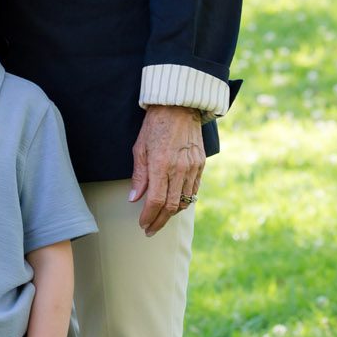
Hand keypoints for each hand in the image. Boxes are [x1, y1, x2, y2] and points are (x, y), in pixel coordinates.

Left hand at [129, 104, 204, 235]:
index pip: (156, 200)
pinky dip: (185, 201)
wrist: (179, 107)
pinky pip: (194, 190)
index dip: (149, 216)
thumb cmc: (155, 125)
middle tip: (150, 229)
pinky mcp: (201, 164)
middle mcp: (179, 168)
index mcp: (161, 164)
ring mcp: (193, 167)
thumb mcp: (140, 147)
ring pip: (185, 200)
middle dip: (159, 221)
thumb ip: (139, 175)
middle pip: (171, 206)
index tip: (143, 224)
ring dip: (172, 214)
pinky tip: (175, 205)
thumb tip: (134, 198)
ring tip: (161, 219)